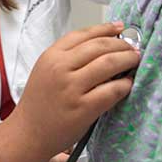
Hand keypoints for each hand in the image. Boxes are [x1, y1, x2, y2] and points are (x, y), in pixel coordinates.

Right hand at [13, 22, 139, 158]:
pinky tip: (127, 84)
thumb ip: (67, 58)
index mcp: (50, 57)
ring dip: (128, 60)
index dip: (105, 28)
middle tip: (132, 48)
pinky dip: (125, 85)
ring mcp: (72, 88)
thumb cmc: (37, 103)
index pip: (83, 34)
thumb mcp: (45, 71)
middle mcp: (60, 68)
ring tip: (134, 62)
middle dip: (122, 44)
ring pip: (110, 63)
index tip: (119, 28)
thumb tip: (101, 48)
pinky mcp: (83, 108)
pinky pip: (112, 90)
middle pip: (100, 45)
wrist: (27, 132)